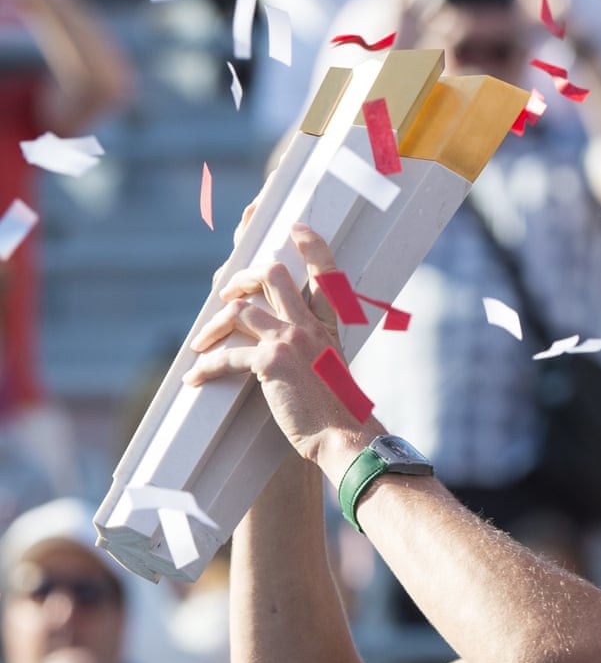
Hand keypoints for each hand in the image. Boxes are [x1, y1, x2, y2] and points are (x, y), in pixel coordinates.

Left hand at [184, 224, 358, 463]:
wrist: (343, 435)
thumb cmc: (338, 413)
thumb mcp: (332, 372)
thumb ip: (315, 352)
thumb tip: (291, 352)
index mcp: (329, 327)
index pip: (326, 274)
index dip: (312, 245)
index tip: (297, 227)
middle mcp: (310, 326)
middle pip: (272, 275)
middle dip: (242, 276)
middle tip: (226, 293)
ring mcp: (291, 339)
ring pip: (240, 308)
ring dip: (214, 325)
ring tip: (201, 342)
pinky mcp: (271, 361)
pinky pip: (228, 354)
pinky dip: (206, 367)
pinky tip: (195, 378)